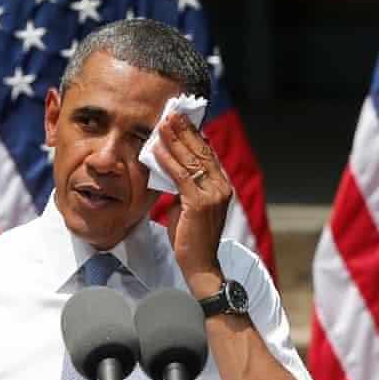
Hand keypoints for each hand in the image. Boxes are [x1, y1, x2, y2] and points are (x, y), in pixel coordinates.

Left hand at [153, 111, 230, 298]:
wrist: (199, 265)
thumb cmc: (190, 238)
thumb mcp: (187, 206)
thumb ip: (182, 187)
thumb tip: (169, 170)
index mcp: (221, 187)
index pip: (207, 155)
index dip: (194, 136)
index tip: (181, 119)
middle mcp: (221, 187)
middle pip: (201, 152)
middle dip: (185, 131)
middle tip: (171, 113)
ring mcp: (213, 195)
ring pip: (192, 161)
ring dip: (175, 140)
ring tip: (162, 124)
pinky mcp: (200, 204)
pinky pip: (181, 177)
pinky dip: (168, 161)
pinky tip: (157, 149)